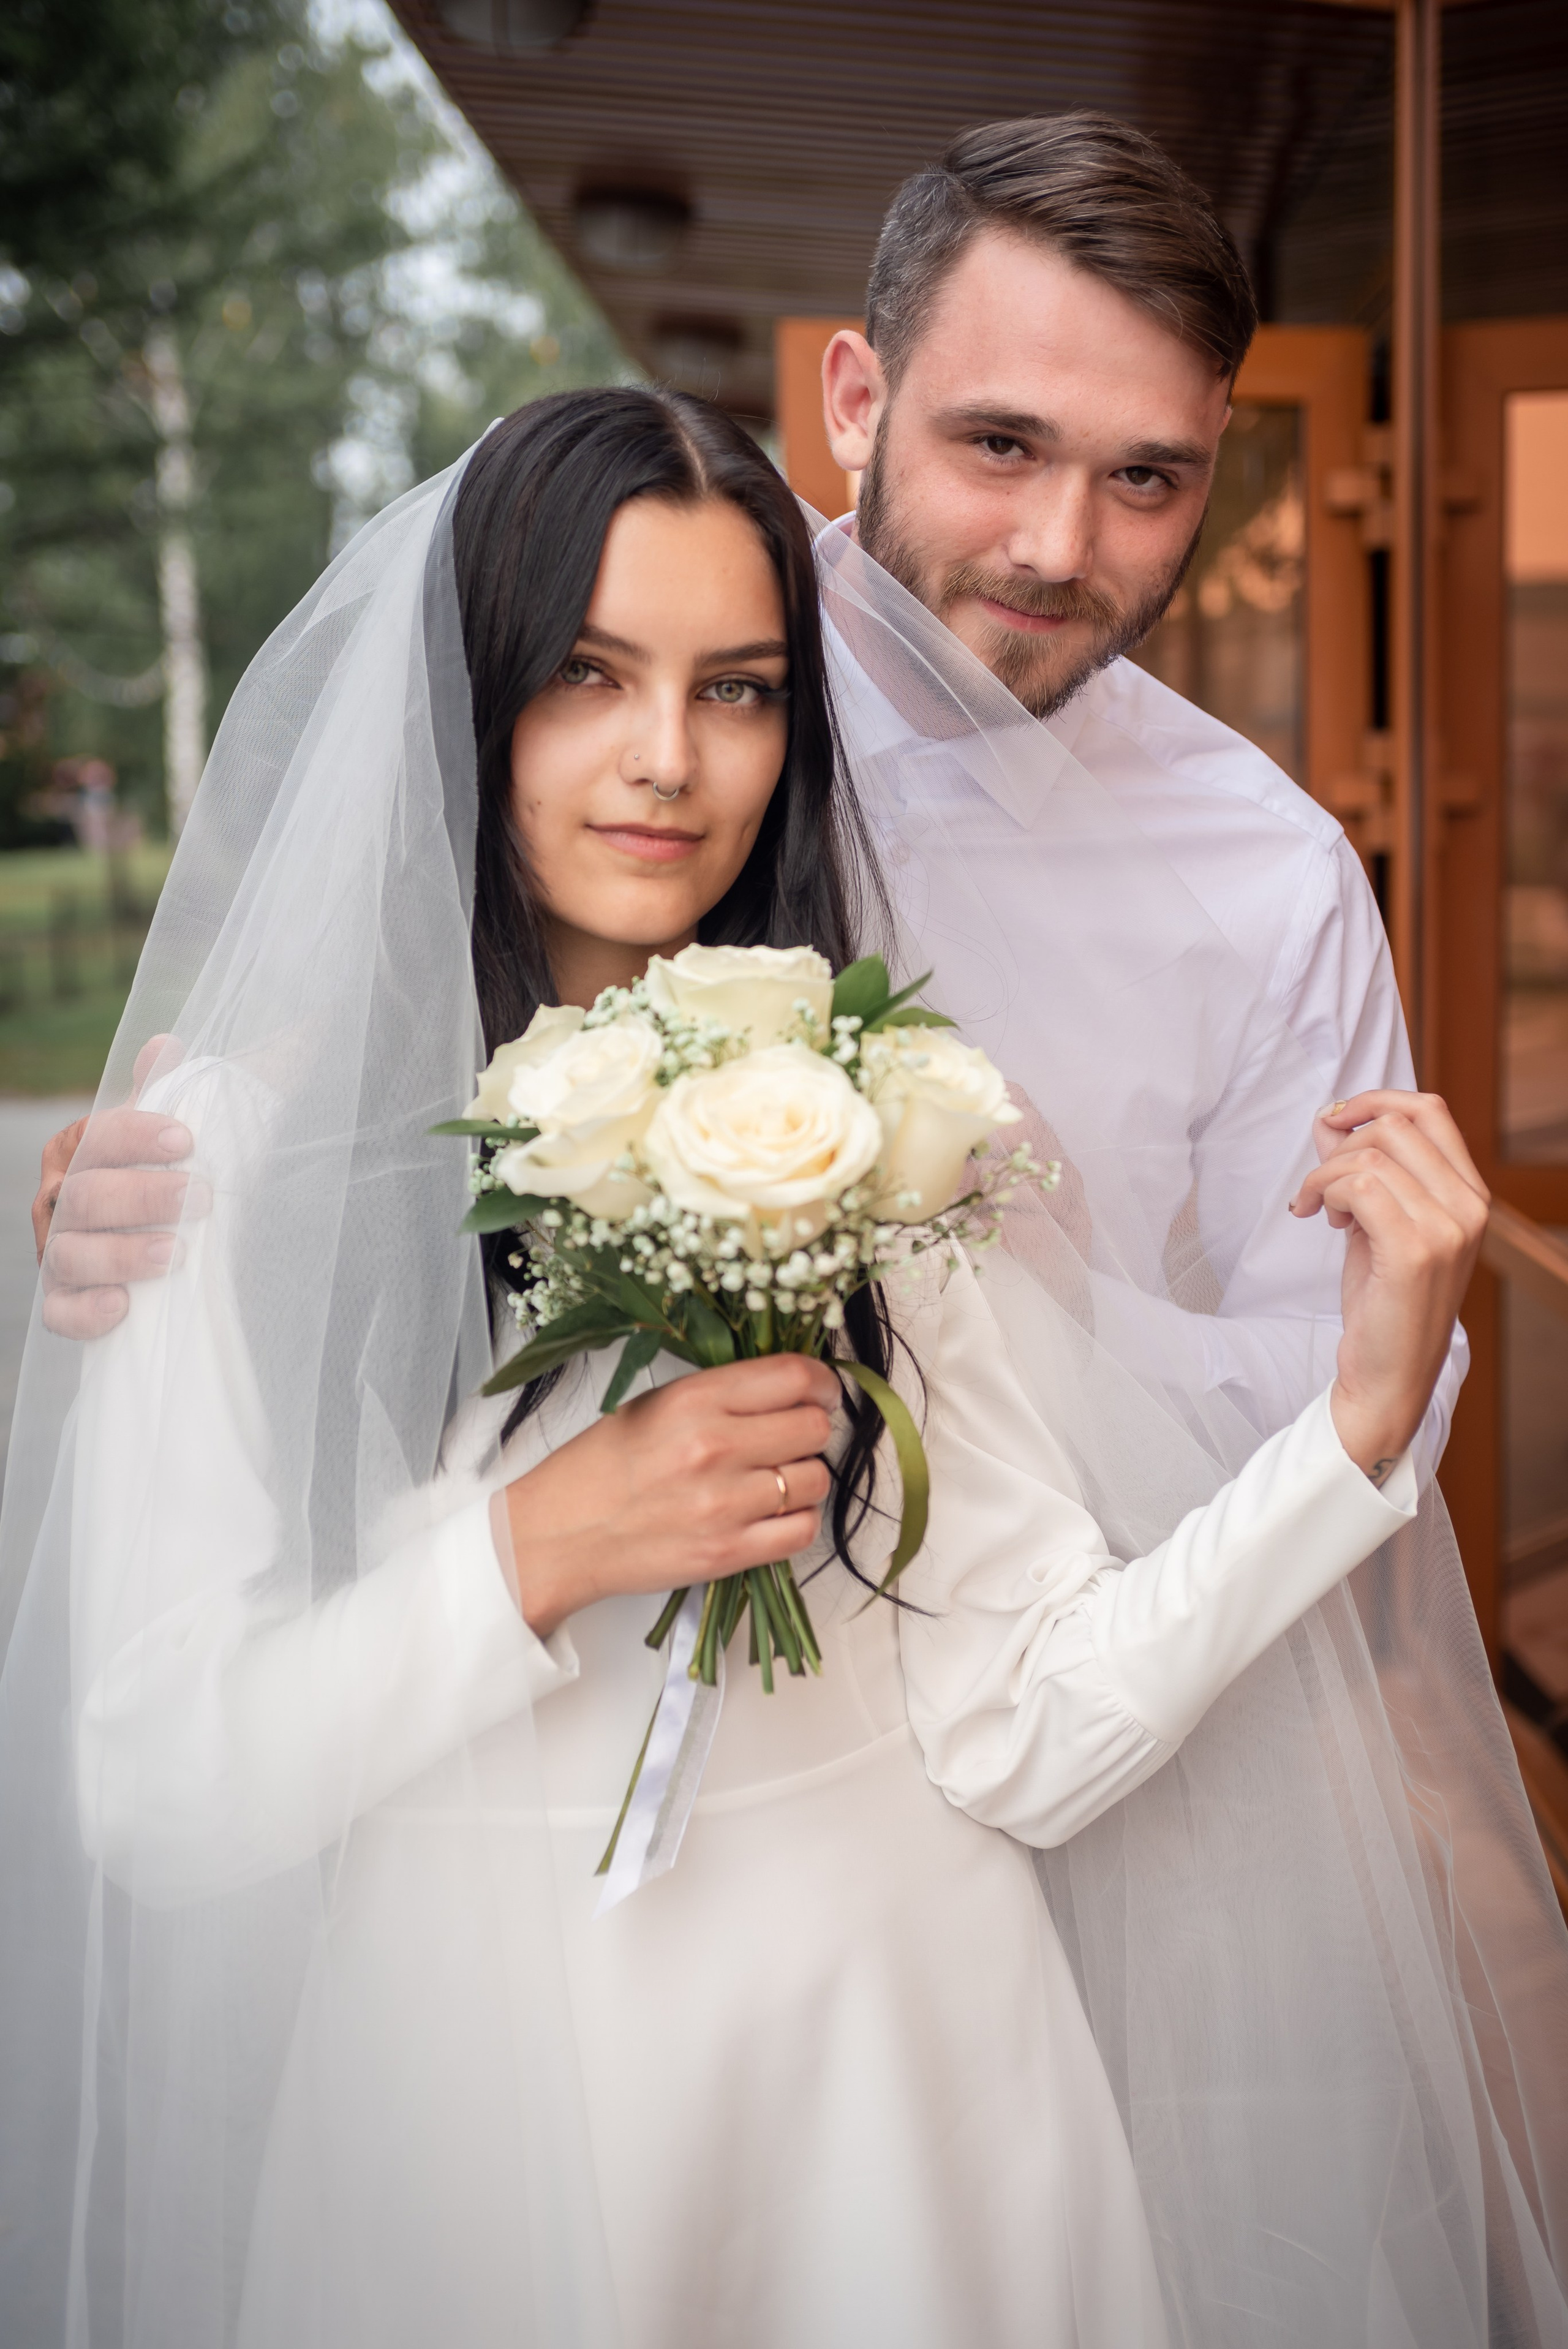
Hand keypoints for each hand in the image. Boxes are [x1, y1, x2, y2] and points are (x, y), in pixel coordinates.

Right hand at [37, 1037, 197, 1337]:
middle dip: (143, 1196)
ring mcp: (56, 1253)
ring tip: (174, 1253)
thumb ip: (170, 1089)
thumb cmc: (168, 1174)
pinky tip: (122, 1307)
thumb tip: (164, 1046)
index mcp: (77, 1150)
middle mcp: (57, 1201)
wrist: (162, 1234)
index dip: (137, 1137)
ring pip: (70, 1254)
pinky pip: (60, 1313)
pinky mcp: (64, 1302)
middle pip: (86, 1197)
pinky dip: (86, 1313)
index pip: (99, 1137)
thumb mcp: (172, 1131)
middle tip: (200, 1198)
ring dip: (120, 1254)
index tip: (187, 1140)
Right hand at [498, 1354, 837, 1638]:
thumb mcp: (655, 1405)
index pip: (795, 1376)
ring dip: (804, 1478)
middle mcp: (715, 1447)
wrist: (562, 1535)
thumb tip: (790, 1387)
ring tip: (774, 1479)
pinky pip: (802, 1531)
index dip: (821, 1382)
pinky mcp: (728, 1553)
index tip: (821, 1392)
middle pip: (814, 1427)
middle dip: (812, 1430)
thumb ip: (723, 1394)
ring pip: (815, 1479)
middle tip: (794, 1438)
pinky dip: (797, 1521)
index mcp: (695, 1399)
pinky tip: (772, 1514)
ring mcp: (725, 1504)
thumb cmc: (602, 1467)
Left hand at [1290, 1091, 1487, 1483]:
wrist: (1388, 1378)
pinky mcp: (1415, 1251)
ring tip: (1318, 1209)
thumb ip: (1363, 1171)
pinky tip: (1316, 1218)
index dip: (1375, 1100)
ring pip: (1371, 1154)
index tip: (1335, 1121)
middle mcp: (1468, 1208)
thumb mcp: (1376, 1225)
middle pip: (1397, 1123)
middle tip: (1321, 1186)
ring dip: (1325, 1175)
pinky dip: (1324, 1192)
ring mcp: (1447, 1229)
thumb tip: (1331, 1119)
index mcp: (1468, 1196)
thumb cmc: (1383, 1304)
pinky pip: (1359, 1186)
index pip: (1430, 1110)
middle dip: (1341, 1144)